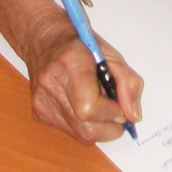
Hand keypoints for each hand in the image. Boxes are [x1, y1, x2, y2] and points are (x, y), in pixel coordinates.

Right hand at [23, 10, 142, 143]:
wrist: (43, 37)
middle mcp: (51, 85)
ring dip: (98, 127)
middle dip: (109, 126)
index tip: (120, 105)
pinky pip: (69, 131)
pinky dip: (83, 124)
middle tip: (115, 109)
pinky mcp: (39, 113)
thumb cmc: (79, 41)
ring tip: (99, 104)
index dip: (112, 112)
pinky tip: (82, 104)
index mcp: (70, 63)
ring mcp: (42, 102)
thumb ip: (127, 83)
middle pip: (87, 129)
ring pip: (80, 135)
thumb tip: (133, 115)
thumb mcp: (110, 54)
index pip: (91, 108)